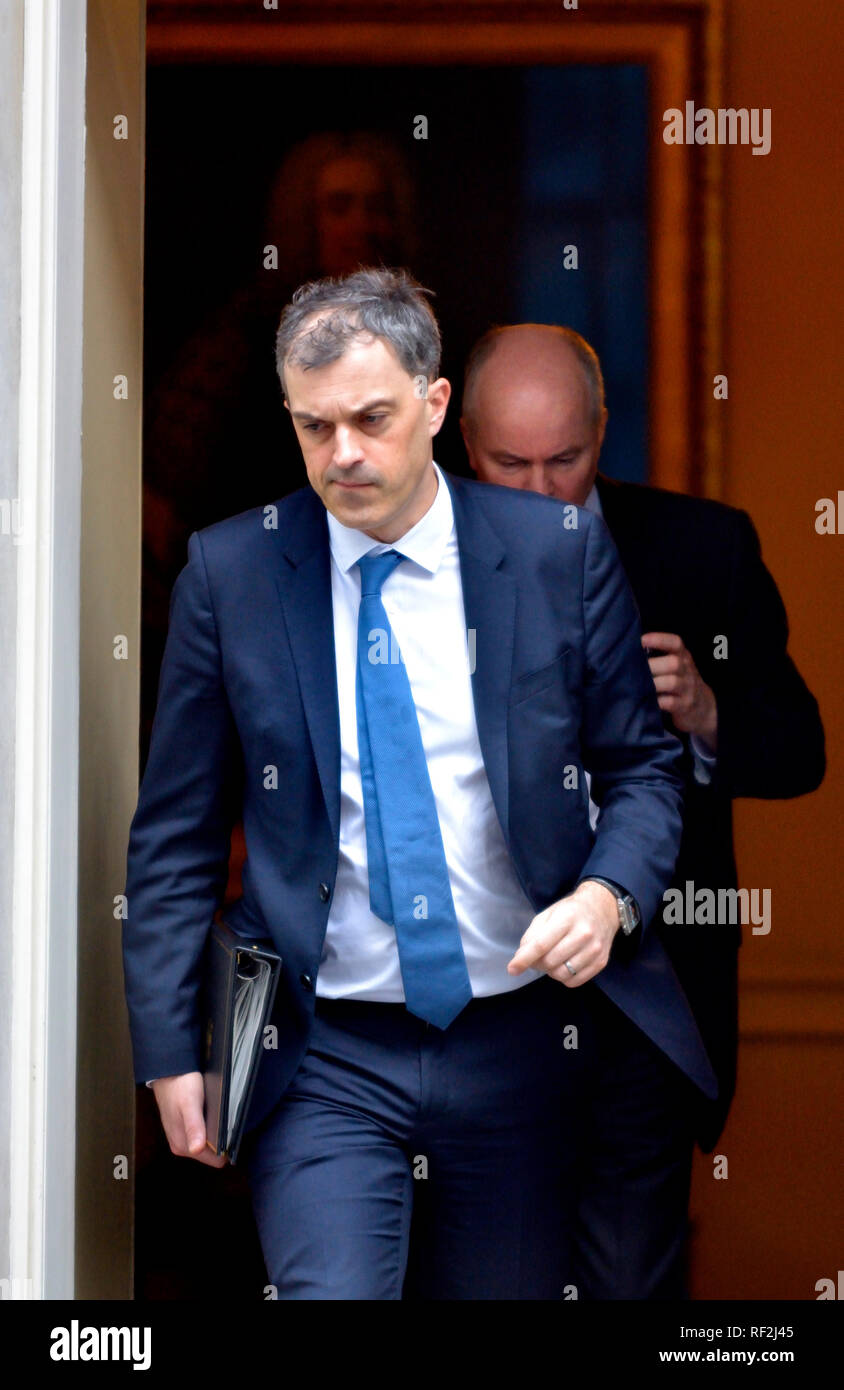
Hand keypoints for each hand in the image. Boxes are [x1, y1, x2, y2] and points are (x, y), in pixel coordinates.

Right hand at [151, 1071, 228, 1166]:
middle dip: (221, 1140)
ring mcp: (182, 1138)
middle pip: (212, 1154)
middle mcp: (182, 1146)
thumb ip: (193, 1126)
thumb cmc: (179, 1084)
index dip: (225, 1149)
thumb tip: (196, 1149)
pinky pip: (203, 1135)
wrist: (168, 1070)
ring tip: (217, 1115)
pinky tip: (210, 1113)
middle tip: (224, 1120)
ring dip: (215, 1133)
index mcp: (183, 1145)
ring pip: (208, 1145)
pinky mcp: (184, 1130)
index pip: (214, 1160)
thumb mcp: (190, 1103)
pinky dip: (210, 1127)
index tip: (231, 1132)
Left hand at [506, 880, 620, 985]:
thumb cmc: (570, 911)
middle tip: (537, 957)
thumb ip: (532, 935)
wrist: (603, 908)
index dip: (524, 959)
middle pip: (550, 962)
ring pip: (562, 974)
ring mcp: (595, 949)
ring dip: (550, 971)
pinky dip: (564, 978)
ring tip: (552, 960)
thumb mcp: (548, 915)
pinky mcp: (601, 961)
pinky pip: (575, 981)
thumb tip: (521, 958)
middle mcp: (584, 934)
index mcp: (567, 918)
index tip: (512, 969)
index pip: (541, 945)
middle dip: (537, 963)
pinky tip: (564, 965)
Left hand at [641, 631, 717, 749]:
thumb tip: (629, 650)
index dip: (660, 639)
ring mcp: (688, 689)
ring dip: (653, 683)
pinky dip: (656, 701)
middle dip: (652, 665)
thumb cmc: (681, 682)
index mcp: (684, 657)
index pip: (676, 643)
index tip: (642, 640)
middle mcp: (688, 671)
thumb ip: (660, 657)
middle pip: (674, 663)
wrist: (704, 707)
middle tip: (633, 669)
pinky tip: (645, 700)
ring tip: (638, 685)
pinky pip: (670, 702)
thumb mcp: (677, 667)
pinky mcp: (685, 706)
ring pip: (672, 682)